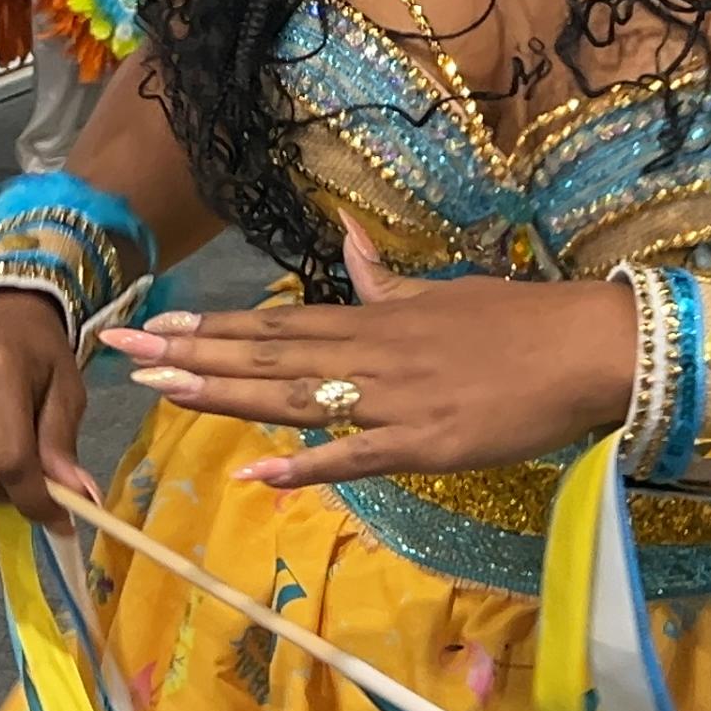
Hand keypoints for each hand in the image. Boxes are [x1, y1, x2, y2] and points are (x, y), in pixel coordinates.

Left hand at [94, 227, 634, 489]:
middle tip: (122, 352)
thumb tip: (347, 237)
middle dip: (192, 354)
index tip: (154, 325)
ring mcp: (394, 401)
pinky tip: (258, 473)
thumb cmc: (520, 320)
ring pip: (295, 397)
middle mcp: (371, 355)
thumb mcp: (444, 290)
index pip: (276, 324)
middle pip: (267, 354)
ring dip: (226, 395)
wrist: (588, 347)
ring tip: (163, 390)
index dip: (212, 327)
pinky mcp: (425, 445)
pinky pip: (356, 456)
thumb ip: (387, 279)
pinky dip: (307, 466)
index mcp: (374, 320)